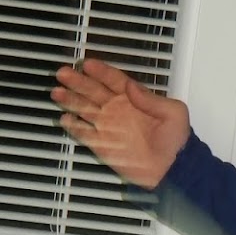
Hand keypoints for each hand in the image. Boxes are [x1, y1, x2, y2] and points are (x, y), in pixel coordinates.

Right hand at [51, 57, 190, 188]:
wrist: (173, 170)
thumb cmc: (178, 142)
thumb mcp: (174, 114)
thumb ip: (153, 99)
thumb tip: (132, 86)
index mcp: (135, 100)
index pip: (114, 80)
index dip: (101, 72)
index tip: (88, 64)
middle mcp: (119, 110)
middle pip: (94, 91)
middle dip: (79, 82)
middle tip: (64, 73)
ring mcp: (110, 127)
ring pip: (85, 109)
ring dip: (71, 100)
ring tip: (57, 92)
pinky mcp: (104, 145)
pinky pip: (85, 134)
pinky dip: (75, 127)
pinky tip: (65, 118)